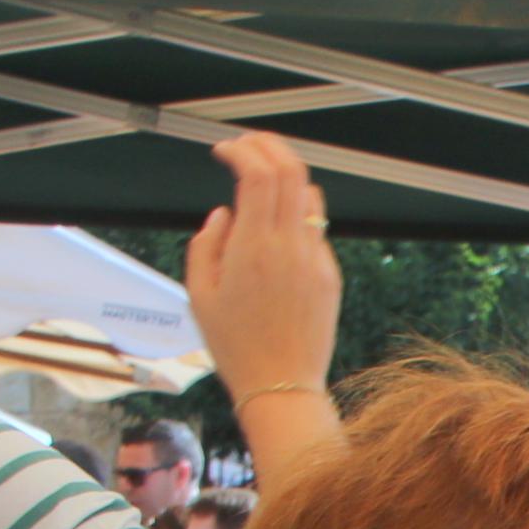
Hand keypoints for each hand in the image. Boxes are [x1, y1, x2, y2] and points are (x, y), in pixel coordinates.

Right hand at [187, 135, 342, 405]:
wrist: (281, 384)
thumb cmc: (235, 345)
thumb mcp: (199, 293)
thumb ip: (207, 243)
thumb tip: (224, 213)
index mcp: (253, 249)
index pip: (259, 175)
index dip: (243, 151)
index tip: (225, 149)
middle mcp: (289, 248)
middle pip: (291, 172)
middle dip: (268, 146)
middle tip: (248, 144)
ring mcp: (315, 259)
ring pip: (309, 196)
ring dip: (286, 176)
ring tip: (263, 177)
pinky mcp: (329, 275)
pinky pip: (316, 229)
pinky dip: (297, 212)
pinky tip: (278, 222)